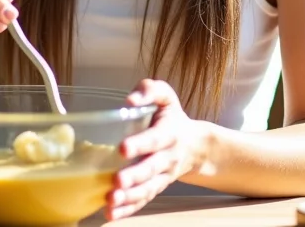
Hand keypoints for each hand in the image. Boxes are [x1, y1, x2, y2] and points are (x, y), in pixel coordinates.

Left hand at [107, 79, 202, 220]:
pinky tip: (110, 213)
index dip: (140, 144)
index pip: (155, 139)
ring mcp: (162, 176)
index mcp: (169, 132)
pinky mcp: (156, 188)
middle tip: (116, 181)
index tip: (123, 148)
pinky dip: (128, 209)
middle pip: (151, 169)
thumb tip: (129, 100)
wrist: (194, 144)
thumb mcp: (165, 96)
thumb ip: (149, 90)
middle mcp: (168, 157)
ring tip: (111, 200)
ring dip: (129, 197)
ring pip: (147, 189)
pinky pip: (143, 201)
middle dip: (134, 176)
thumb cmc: (171, 116)